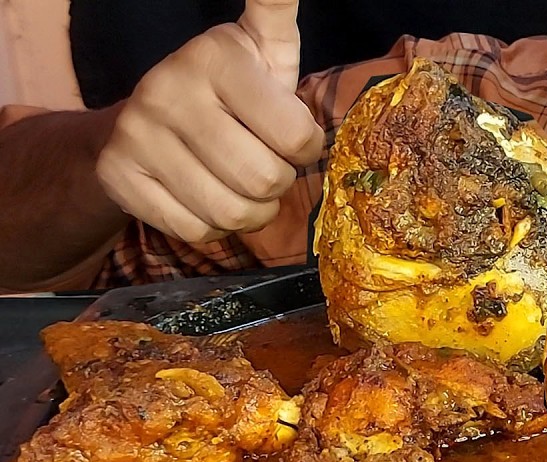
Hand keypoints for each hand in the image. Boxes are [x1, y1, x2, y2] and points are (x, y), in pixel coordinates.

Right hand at [96, 0, 324, 244]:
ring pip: (230, 213)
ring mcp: (137, 134)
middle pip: (263, 180)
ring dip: (250, 211)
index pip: (297, 137)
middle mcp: (168, 89)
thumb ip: (278, 12)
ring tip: (240, 184)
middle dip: (277, 182)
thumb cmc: (232, 87)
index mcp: (216, 57)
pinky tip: (207, 196)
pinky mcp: (118, 175)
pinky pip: (195, 230)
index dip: (304, 147)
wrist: (147, 115)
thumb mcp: (265, 48)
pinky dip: (213, 226)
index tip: (290, 135)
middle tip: (264, 163)